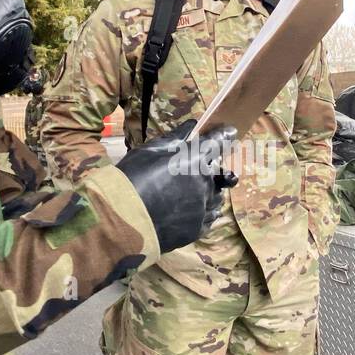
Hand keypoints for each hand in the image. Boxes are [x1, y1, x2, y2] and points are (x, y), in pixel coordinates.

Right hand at [116, 120, 238, 253]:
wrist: (122, 218)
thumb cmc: (132, 178)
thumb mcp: (150, 151)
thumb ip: (175, 138)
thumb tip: (191, 124)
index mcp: (194, 160)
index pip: (218, 143)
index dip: (225, 136)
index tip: (231, 132)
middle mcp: (204, 183)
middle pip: (219, 173)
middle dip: (214, 169)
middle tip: (203, 169)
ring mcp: (202, 208)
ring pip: (218, 197)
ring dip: (211, 191)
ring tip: (197, 192)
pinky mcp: (197, 229)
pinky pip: (211, 217)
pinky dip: (206, 211)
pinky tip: (195, 209)